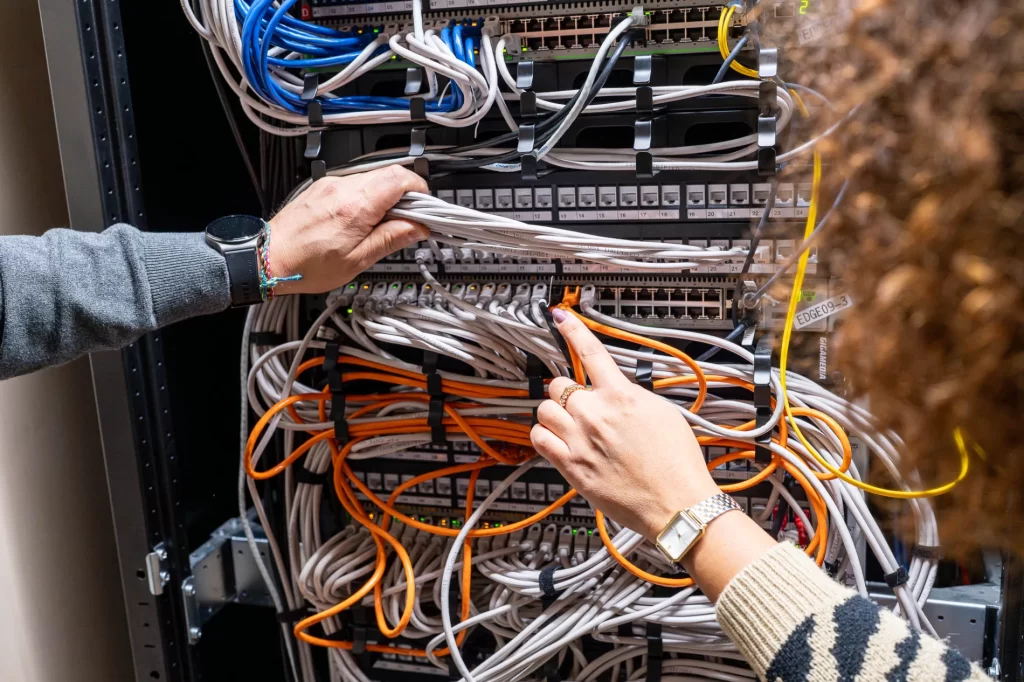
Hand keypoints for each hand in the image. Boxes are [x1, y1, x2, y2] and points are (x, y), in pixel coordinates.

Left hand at [267, 166, 428, 294]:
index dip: (420, 192)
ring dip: (386, 197)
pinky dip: (367, 198)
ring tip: (381, 225)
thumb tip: (418, 228)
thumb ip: (391, 239)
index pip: (401, 179)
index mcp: (356, 206)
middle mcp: (343, 187)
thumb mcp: (357, 261)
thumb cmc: (306, 265)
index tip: (425, 211)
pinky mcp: (323, 187)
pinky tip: (362, 221)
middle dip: (406, 195)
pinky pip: (355, 184)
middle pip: (390, 174)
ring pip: (373, 179)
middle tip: (408, 221)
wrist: (268, 258)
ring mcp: (331, 184)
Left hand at [530, 307, 720, 540]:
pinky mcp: (571, 466)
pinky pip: (538, 438)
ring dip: (554, 413)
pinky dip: (544, 436)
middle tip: (581, 405)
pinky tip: (558, 441)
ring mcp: (580, 440)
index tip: (561, 316)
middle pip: (560, 384)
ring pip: (544, 409)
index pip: (590, 351)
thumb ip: (631, 396)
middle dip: (568, 391)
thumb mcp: (663, 412)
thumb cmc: (677, 464)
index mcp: (622, 396)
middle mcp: (596, 414)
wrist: (677, 504)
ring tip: (570, 425)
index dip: (572, 329)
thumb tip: (615, 389)